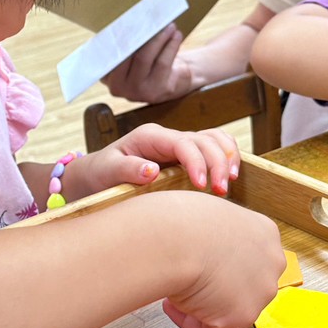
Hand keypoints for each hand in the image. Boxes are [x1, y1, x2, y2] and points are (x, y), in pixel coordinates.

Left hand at [75, 124, 241, 197]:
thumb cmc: (101, 173)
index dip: (198, 162)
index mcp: (150, 136)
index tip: (203, 185)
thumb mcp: (107, 171)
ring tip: (230, 183)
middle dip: (218, 163)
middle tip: (221, 191)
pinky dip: (226, 157)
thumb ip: (128, 170)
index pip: (184, 143)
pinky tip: (229, 177)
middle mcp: (168, 137)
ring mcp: (179, 144)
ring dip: (228, 157)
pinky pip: (214, 147)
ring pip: (215, 139)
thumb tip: (152, 171)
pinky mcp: (186, 155)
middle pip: (205, 140)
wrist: (97, 174)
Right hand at [102, 24, 194, 102]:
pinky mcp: (156, 92)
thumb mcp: (129, 57)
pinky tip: (176, 35)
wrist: (168, 84)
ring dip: (158, 38)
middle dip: (140, 33)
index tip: (129, 20)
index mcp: (106, 76)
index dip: (119, 35)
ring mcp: (137, 93)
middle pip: (126, 55)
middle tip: (151, 19)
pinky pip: (162, 64)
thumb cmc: (145, 64)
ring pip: (144, 58)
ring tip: (168, 26)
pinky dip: (170, 46)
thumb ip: (124, 45)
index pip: (110, 52)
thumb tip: (131, 21)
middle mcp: (118, 87)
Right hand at [162, 195, 284, 327]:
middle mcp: (271, 263)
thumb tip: (199, 247)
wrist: (176, 238)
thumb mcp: (208, 215)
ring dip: (204, 305)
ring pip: (231, 308)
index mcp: (265, 233)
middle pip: (246, 284)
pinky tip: (172, 304)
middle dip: (217, 287)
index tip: (201, 264)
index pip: (250, 256)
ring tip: (175, 293)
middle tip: (190, 281)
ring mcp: (261, 291)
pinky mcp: (243, 317)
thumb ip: (215, 235)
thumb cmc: (182, 220)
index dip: (222, 265)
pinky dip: (190, 321)